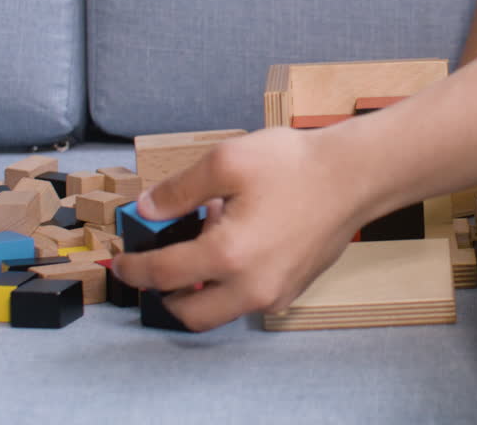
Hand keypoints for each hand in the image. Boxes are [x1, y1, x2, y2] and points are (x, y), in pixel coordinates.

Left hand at [112, 126, 374, 331]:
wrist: (355, 176)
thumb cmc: (296, 165)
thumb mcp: (226, 162)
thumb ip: (179, 190)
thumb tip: (147, 209)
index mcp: (227, 255)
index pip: (162, 275)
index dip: (134, 269)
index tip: (121, 262)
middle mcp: (250, 286)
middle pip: (189, 314)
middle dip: (163, 296)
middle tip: (154, 271)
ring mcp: (275, 292)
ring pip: (220, 312)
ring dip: (198, 292)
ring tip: (202, 248)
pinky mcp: (293, 289)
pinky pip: (249, 301)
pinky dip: (230, 286)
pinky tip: (235, 248)